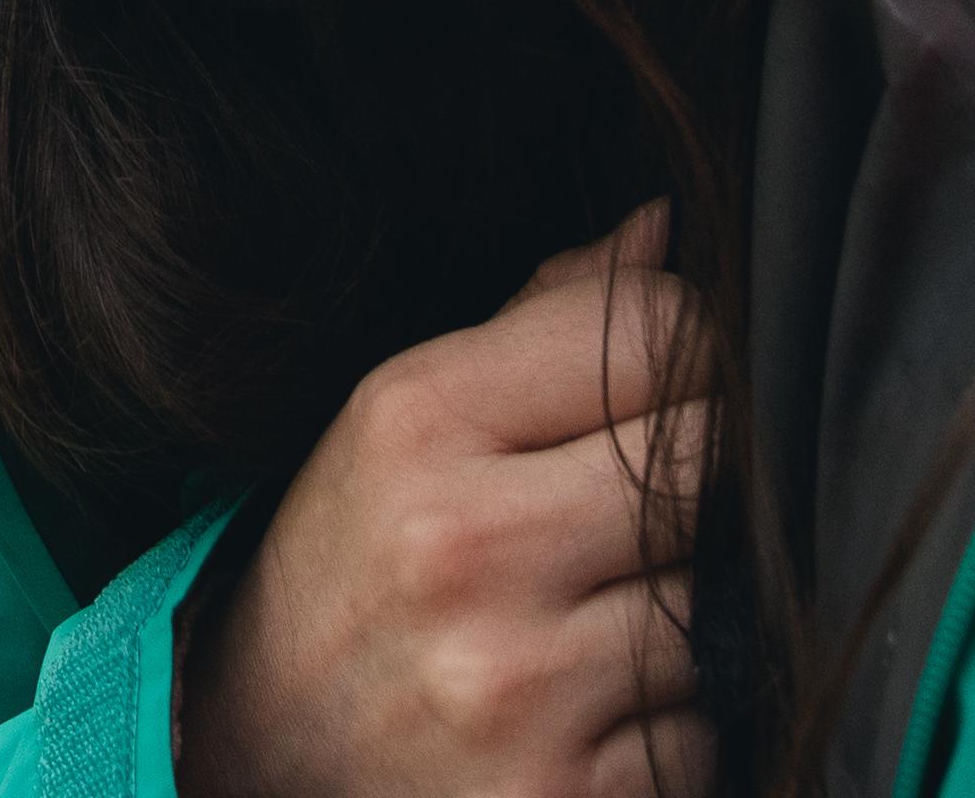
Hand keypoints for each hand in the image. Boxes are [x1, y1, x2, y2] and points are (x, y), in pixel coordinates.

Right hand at [177, 207, 712, 797]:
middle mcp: (469, 549)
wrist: (257, 752)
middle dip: (700, 478)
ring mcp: (521, 687)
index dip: (693, 347)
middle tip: (638, 506)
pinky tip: (590, 711)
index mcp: (422, 421)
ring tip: (596, 614)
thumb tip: (669, 228)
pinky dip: (669, 726)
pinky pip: (702, 736)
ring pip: (717, 606)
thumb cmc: (350, 564)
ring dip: (687, 612)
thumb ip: (543, 320)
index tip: (670, 381)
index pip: (656, 333)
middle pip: (709, 460)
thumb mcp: (405, 417)